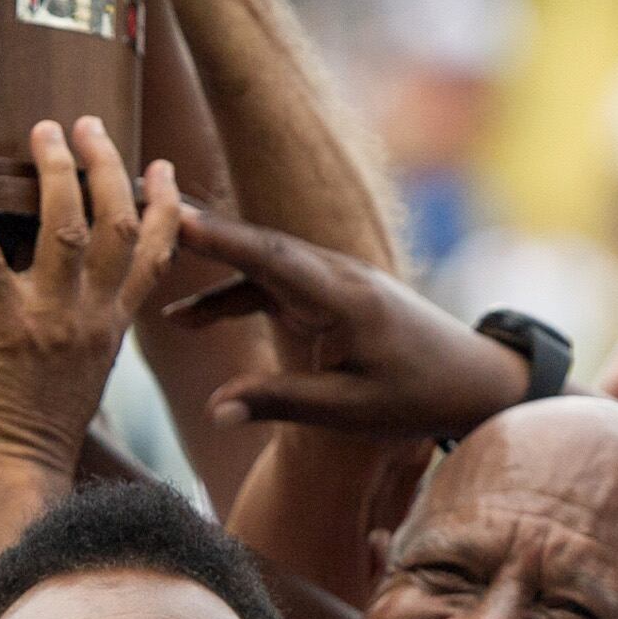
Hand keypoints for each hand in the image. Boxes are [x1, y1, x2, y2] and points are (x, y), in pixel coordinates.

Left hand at [0, 118, 182, 537]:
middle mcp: (94, 315)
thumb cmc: (40, 422)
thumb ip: (87, 320)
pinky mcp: (6, 331)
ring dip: (57, 172)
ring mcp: (53, 320)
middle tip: (86, 123)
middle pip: (119, 222)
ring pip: (70, 228)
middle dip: (107, 164)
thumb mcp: (84, 366)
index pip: (157, 251)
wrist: (20, 473)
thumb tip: (75, 282)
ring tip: (41, 131)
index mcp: (115, 322)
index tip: (162, 163)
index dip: (165, 202)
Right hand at [162, 205, 527, 436]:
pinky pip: (270, 287)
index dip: (221, 238)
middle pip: (258, 247)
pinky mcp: (329, 295)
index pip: (272, 258)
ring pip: (260, 265)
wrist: (473, 380)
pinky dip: (231, 296)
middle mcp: (336, 276)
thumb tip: (214, 411)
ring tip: (146, 263)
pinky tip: (188, 318)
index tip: (173, 216)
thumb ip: (281, 403)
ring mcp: (332, 281)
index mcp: (345, 298)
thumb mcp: (351, 410)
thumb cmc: (419, 396)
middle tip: (144, 207)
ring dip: (208, 264)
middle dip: (199, 229)